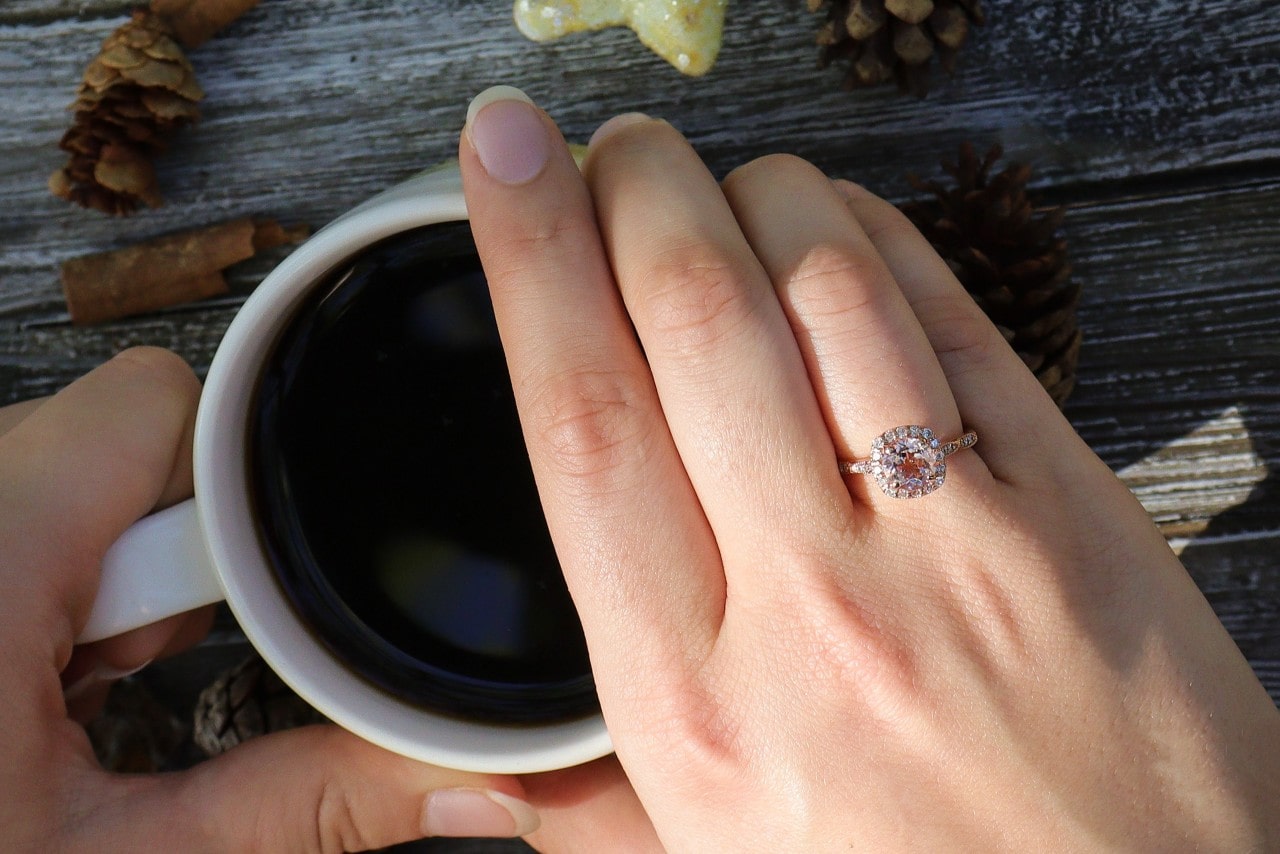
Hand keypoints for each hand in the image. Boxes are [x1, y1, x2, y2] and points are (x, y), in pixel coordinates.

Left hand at [0, 347, 538, 850]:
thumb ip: (302, 808)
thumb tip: (458, 782)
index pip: (156, 406)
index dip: (241, 480)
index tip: (264, 587)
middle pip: (115, 442)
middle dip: (175, 554)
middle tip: (145, 675)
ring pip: (58, 483)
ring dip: (105, 580)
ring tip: (80, 695)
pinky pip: (14, 521)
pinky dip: (47, 591)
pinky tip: (35, 688)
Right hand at [459, 88, 1279, 850]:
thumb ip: (589, 805)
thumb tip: (489, 775)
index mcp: (693, 703)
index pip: (581, 421)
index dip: (528, 259)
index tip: (502, 158)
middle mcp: (812, 606)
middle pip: (694, 322)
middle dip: (634, 189)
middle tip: (608, 145)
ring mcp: (953, 548)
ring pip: (825, 292)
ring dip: (756, 195)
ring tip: (717, 179)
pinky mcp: (1068, 512)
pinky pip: (954, 326)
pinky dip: (882, 242)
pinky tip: (841, 224)